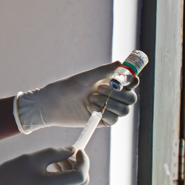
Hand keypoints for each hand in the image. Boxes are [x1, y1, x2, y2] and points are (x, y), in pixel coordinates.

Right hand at [0, 147, 88, 184]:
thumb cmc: (11, 172)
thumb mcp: (34, 157)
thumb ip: (56, 153)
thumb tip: (73, 150)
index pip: (80, 175)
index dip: (84, 161)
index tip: (78, 149)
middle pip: (79, 182)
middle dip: (78, 166)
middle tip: (69, 153)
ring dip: (69, 170)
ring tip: (55, 159)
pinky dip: (60, 177)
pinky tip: (48, 169)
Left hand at [15, 61, 137, 132]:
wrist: (51, 105)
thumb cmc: (66, 88)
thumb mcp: (85, 78)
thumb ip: (103, 71)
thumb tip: (120, 63)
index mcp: (110, 84)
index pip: (130, 83)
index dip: (133, 81)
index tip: (129, 79)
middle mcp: (111, 96)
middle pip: (131, 98)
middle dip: (119, 94)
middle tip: (99, 88)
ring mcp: (107, 109)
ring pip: (124, 110)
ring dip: (111, 104)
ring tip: (91, 99)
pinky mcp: (101, 121)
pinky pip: (114, 120)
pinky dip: (105, 114)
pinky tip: (90, 109)